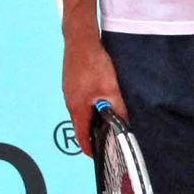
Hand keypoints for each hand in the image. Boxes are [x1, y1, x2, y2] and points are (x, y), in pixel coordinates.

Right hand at [62, 35, 125, 157]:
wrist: (81, 39)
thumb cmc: (93, 63)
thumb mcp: (110, 89)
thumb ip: (117, 109)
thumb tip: (124, 124)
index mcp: (77, 107)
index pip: (82, 136)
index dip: (91, 148)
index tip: (100, 154)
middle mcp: (70, 101)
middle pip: (81, 124)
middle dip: (94, 132)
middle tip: (109, 135)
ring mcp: (69, 91)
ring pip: (81, 111)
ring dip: (93, 117)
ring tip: (108, 116)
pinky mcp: (71, 82)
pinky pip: (80, 99)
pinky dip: (90, 104)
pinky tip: (101, 97)